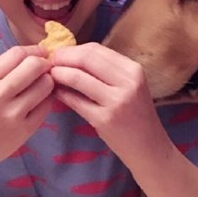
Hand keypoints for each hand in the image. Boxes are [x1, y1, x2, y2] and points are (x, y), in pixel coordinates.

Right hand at [0, 45, 53, 169]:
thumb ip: (3, 69)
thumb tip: (36, 55)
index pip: (17, 53)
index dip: (34, 50)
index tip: (40, 53)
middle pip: (34, 66)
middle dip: (44, 64)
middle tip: (45, 69)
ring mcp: (12, 114)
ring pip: (45, 85)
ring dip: (48, 82)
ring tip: (41, 86)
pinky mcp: (24, 130)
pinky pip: (47, 105)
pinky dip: (46, 100)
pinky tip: (38, 102)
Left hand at [50, 43, 170, 164]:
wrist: (148, 147)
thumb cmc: (135, 114)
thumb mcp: (129, 86)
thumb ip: (106, 71)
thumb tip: (71, 55)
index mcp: (133, 70)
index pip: (96, 49)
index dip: (72, 49)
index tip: (58, 54)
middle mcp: (128, 82)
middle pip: (86, 58)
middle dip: (62, 58)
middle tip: (49, 63)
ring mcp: (117, 101)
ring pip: (78, 78)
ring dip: (59, 74)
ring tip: (50, 76)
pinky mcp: (105, 119)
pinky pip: (76, 101)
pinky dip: (62, 94)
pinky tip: (56, 93)